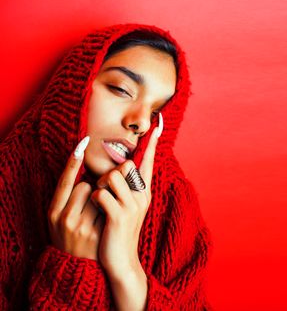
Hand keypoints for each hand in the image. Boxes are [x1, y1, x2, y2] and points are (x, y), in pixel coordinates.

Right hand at [48, 137, 104, 259]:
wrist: (78, 267)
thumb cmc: (71, 235)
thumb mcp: (60, 217)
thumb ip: (67, 196)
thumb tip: (83, 169)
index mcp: (53, 213)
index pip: (64, 182)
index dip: (73, 162)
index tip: (82, 143)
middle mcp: (64, 219)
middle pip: (87, 186)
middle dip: (93, 189)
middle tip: (90, 206)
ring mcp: (81, 227)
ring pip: (100, 195)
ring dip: (102, 199)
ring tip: (96, 216)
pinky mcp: (98, 233)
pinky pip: (109, 207)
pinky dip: (109, 209)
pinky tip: (104, 222)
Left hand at [90, 124, 160, 279]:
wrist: (122, 259)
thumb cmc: (120, 228)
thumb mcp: (130, 206)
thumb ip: (128, 186)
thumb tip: (123, 165)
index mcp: (144, 191)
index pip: (149, 161)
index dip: (153, 142)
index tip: (158, 124)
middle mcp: (142, 195)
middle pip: (125, 166)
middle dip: (111, 174)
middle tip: (106, 190)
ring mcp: (132, 206)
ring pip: (111, 177)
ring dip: (100, 186)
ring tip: (101, 201)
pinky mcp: (120, 216)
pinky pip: (101, 194)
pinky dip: (95, 200)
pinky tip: (99, 212)